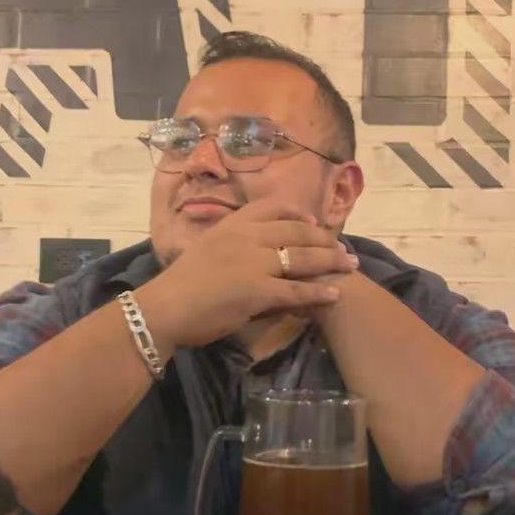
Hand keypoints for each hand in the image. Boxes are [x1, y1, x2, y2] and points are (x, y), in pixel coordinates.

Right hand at [134, 199, 358, 347]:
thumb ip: (235, 246)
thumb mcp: (208, 251)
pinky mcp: (258, 291)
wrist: (164, 307)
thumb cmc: (181, 284)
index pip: (275, 207)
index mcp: (234, 224)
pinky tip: (336, 294)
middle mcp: (248, 237)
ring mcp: (254, 263)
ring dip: (331, 262)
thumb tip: (258, 252)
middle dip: (325, 239)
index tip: (315, 220)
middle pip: (297, 231)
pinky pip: (297, 290)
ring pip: (303, 258)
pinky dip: (319, 293)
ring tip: (350, 265)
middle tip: (344, 249)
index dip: (300, 213)